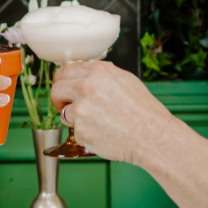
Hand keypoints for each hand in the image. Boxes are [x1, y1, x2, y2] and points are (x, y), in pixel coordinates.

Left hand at [50, 62, 180, 166]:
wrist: (151, 135)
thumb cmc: (143, 111)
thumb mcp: (124, 80)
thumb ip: (100, 76)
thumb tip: (84, 77)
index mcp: (97, 72)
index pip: (64, 71)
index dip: (61, 81)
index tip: (63, 88)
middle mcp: (86, 88)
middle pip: (56, 90)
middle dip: (60, 99)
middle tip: (67, 106)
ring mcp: (81, 111)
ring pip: (64, 113)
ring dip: (75, 118)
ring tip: (97, 122)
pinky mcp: (81, 131)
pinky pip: (75, 132)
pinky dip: (86, 134)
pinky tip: (103, 133)